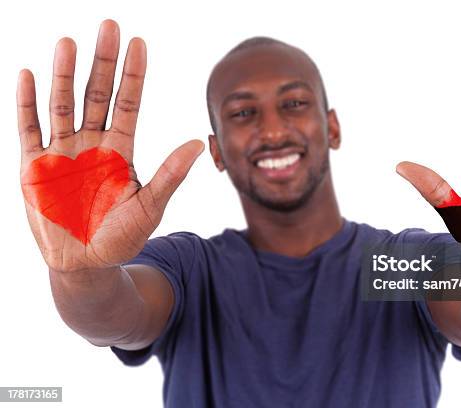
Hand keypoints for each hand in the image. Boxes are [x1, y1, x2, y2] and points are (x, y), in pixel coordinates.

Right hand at [18, 20, 203, 272]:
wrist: (86, 264)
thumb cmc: (121, 236)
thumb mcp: (150, 205)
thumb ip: (170, 174)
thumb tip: (200, 142)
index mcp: (120, 149)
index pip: (128, 103)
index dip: (133, 74)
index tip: (139, 43)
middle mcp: (92, 143)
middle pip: (97, 94)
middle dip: (103, 62)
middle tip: (109, 27)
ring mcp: (63, 151)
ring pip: (63, 104)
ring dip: (64, 74)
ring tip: (70, 42)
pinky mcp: (35, 166)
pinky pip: (30, 128)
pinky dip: (28, 103)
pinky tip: (29, 74)